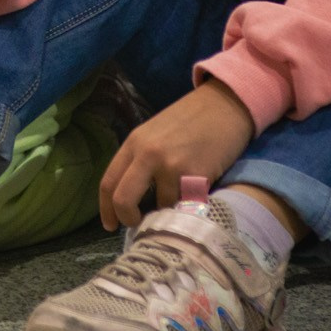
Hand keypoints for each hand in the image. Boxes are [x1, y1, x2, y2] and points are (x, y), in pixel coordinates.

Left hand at [98, 79, 254, 229]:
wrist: (224, 106)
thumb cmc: (189, 121)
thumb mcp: (154, 134)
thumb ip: (139, 161)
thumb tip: (130, 200)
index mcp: (134, 143)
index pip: (108, 182)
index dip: (106, 209)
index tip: (111, 225)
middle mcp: (148, 154)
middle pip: (124, 199)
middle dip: (128, 218)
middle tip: (138, 224)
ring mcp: (172, 166)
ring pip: (161, 207)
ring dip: (169, 210)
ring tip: (181, 198)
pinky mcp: (197, 176)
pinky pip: (186, 206)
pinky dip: (189, 207)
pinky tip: (196, 195)